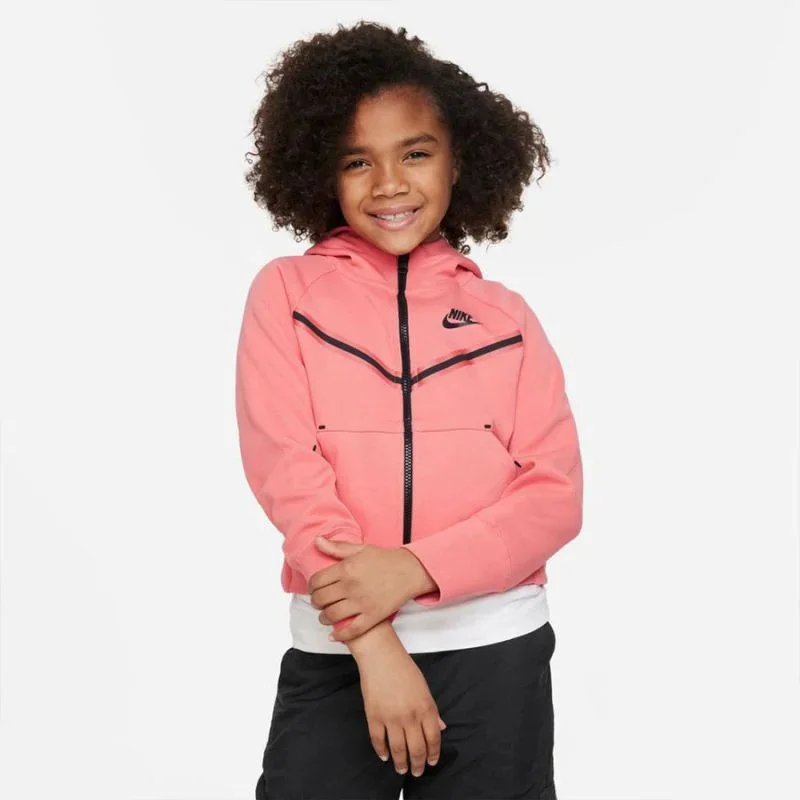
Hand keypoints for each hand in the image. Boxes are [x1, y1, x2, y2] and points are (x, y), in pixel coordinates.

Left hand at [308, 538, 434, 641]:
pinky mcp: (372, 616)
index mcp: (346, 569)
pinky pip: (351, 631)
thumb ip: (336, 547)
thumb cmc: (386, 559)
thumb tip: (316, 541)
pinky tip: (335, 634)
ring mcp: (361, 603)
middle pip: (321, 599)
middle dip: (315, 602)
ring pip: (332, 616)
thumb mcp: (360, 549)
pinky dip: (339, 635)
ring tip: (325, 616)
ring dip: (324, 618)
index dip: (311, 587)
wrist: (410, 571)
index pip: (317, 581)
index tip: (314, 589)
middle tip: (318, 602)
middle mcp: (351, 587)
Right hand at [354, 627, 446, 775]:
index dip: (433, 753)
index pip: (433, 738)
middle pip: (417, 748)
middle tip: (417, 771)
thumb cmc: (404, 668)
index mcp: (425, 707)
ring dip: (401, 763)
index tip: (432, 761)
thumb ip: (432, 710)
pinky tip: (385, 756)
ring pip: (398, 749)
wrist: (381, 656)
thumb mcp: (424, 687)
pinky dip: (382, 752)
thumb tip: (441, 727)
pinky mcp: (374, 717)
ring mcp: (391, 718)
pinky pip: (378, 741)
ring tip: (402, 769)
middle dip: (418, 764)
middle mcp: (410, 716)